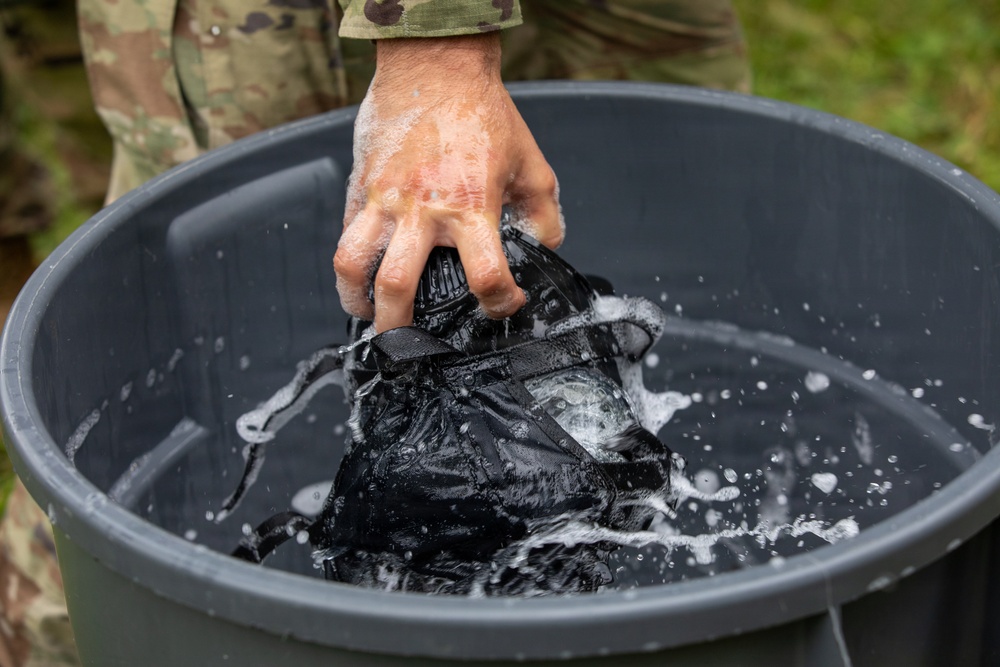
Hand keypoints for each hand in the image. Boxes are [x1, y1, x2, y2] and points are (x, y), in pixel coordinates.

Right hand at [333, 33, 563, 332]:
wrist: (436, 69)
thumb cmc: (484, 115)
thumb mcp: (532, 165)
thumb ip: (544, 215)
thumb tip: (544, 250)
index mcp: (470, 207)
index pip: (485, 277)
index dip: (499, 303)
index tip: (503, 304)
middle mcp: (422, 209)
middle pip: (397, 288)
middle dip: (400, 330)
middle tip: (408, 347)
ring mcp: (384, 199)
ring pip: (353, 264)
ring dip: (356, 301)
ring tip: (367, 314)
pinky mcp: (362, 186)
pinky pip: (346, 233)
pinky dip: (351, 263)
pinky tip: (362, 273)